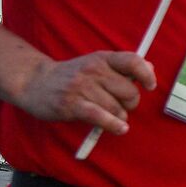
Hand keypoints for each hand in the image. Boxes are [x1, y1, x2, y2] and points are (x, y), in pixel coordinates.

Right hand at [15, 52, 156, 135]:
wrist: (35, 82)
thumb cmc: (72, 76)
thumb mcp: (96, 64)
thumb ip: (122, 67)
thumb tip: (150, 68)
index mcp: (103, 58)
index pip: (132, 61)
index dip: (146, 74)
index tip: (150, 86)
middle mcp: (94, 70)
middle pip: (129, 91)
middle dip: (130, 103)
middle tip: (121, 105)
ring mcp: (82, 87)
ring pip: (117, 107)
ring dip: (119, 117)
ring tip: (112, 116)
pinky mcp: (72, 104)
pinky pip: (101, 116)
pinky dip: (113, 125)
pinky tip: (120, 128)